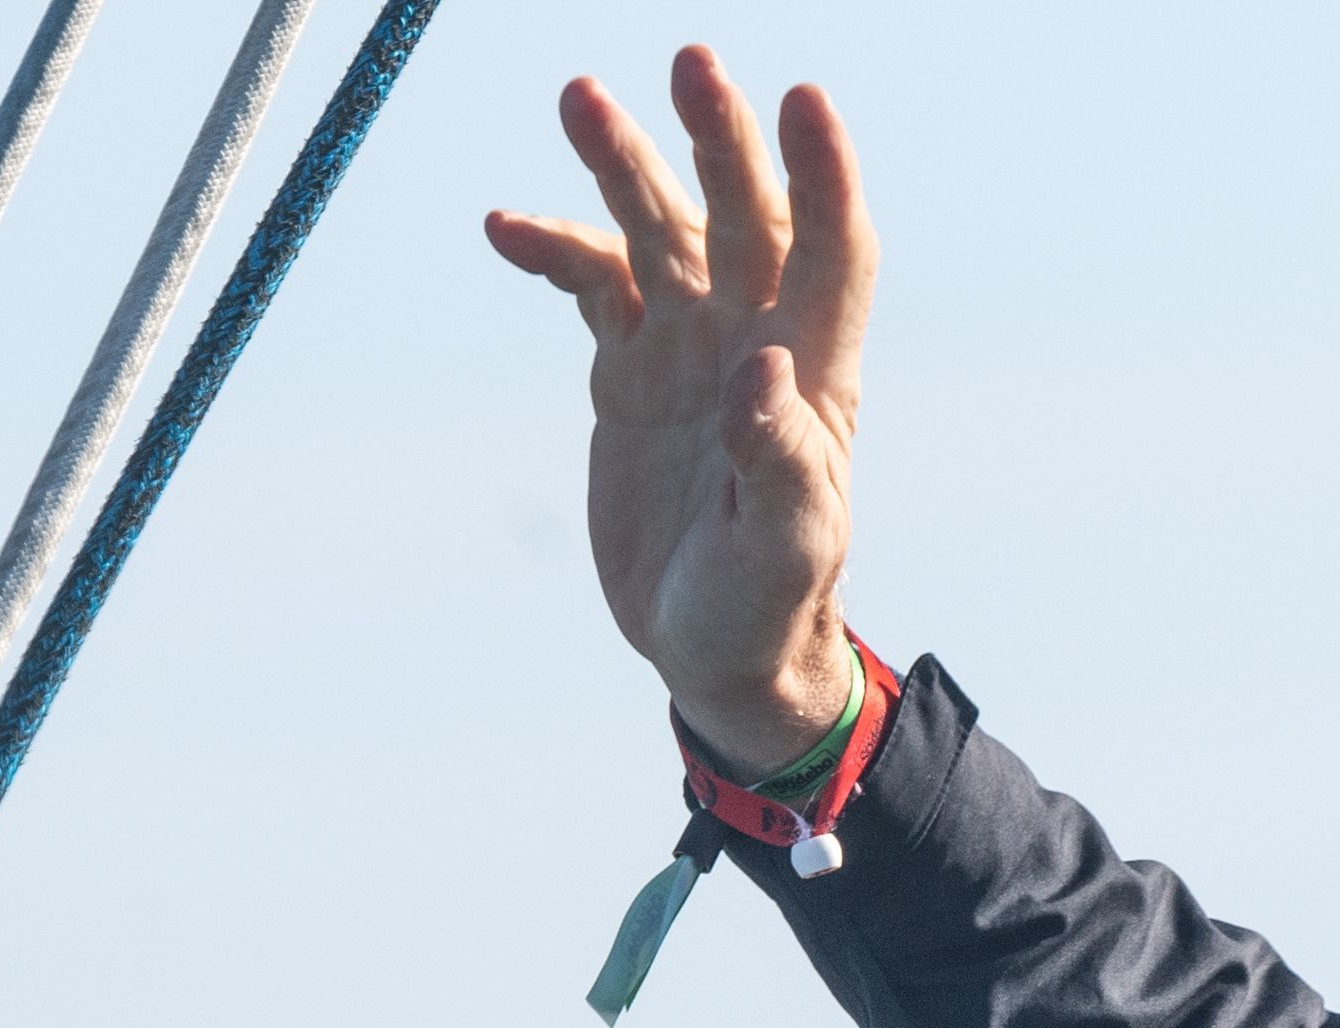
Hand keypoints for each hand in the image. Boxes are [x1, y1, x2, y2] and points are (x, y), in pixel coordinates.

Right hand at [487, 50, 875, 774]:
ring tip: (584, 100)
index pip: (832, 251)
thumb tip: (763, 371)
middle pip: (743, 214)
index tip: (803, 100)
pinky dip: (554, 250)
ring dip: (626, 164)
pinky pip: (592, 285)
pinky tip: (506, 228)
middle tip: (689, 63)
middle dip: (718, 138)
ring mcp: (688, 349)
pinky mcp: (629, 373)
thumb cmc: (770, 606)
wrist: (716, 652)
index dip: (824, 175)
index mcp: (811, 374)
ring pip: (661, 229)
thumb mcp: (785, 550)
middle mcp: (753, 340)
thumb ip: (780, 464)